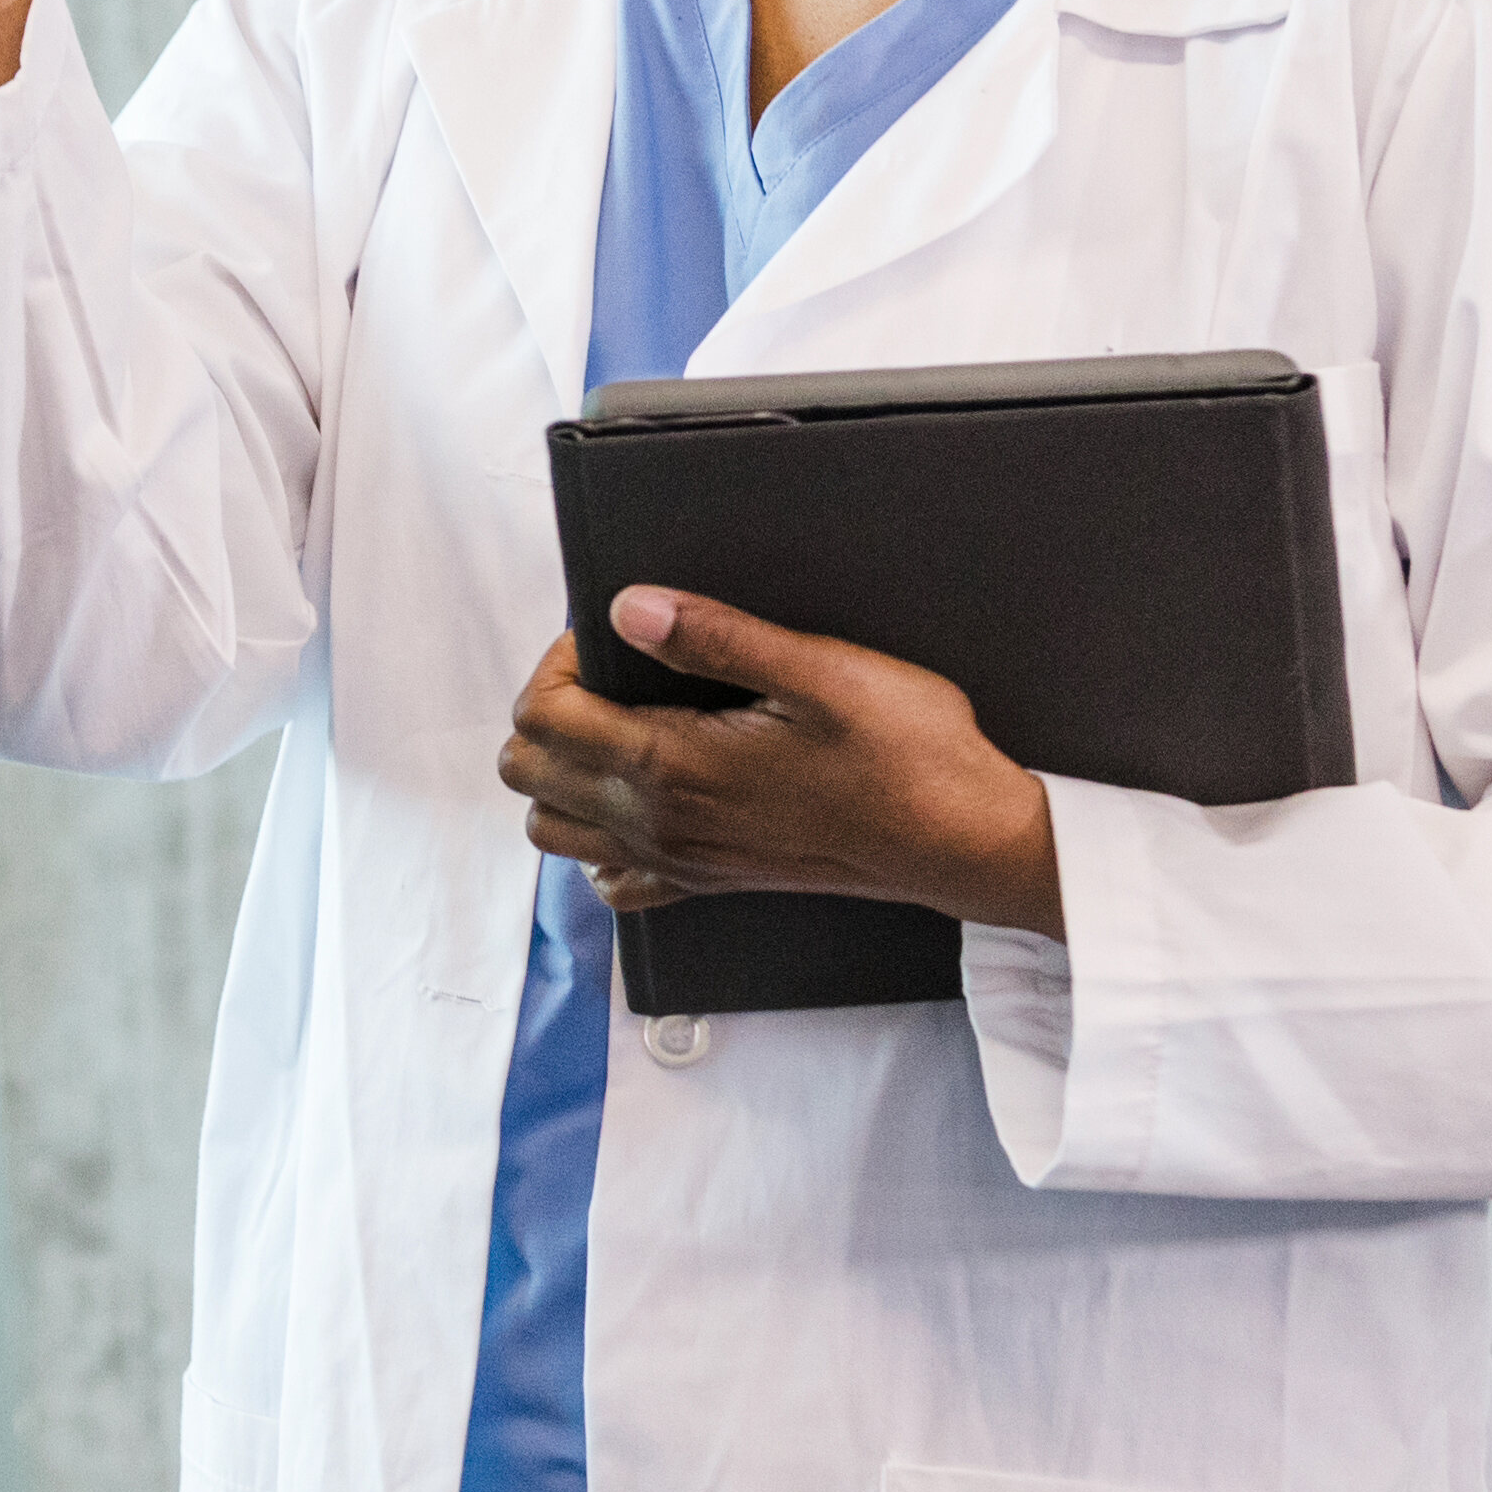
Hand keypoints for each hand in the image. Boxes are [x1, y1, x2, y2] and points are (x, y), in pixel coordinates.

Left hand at [498, 589, 1062, 937]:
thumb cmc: (908, 754)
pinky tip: (647, 795)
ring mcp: (682, 862)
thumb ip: (715, 637)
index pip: (543, 718)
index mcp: (674, 768)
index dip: (560, 660)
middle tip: (615, 671)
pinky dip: (603, 838)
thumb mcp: (819, 670)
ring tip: (621, 724)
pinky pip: (614, 880)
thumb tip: (630, 609)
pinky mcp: (710, 883)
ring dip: (562, 773)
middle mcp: (661, 826)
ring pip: (555, 831)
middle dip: (548, 709)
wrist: (963, 841)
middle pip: (528, 773)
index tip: (616, 634)